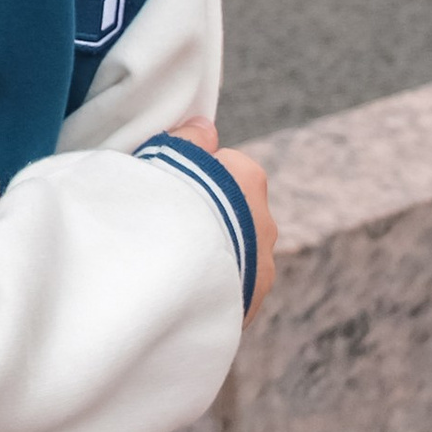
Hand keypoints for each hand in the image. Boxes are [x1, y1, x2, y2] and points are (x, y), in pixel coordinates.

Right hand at [172, 119, 276, 318]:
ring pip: (236, 254)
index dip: (195, 177)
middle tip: (170, 227)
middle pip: (234, 213)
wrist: (177, 274)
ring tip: (174, 264)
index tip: (171, 190)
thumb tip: (205, 125)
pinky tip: (183, 290)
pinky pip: (230, 290)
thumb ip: (189, 140)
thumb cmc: (167, 205)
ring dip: (213, 256)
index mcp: (248, 179)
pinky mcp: (250, 305)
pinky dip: (212, 289)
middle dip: (209, 219)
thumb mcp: (170, 158)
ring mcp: (262, 268)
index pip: (227, 167)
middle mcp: (264, 223)